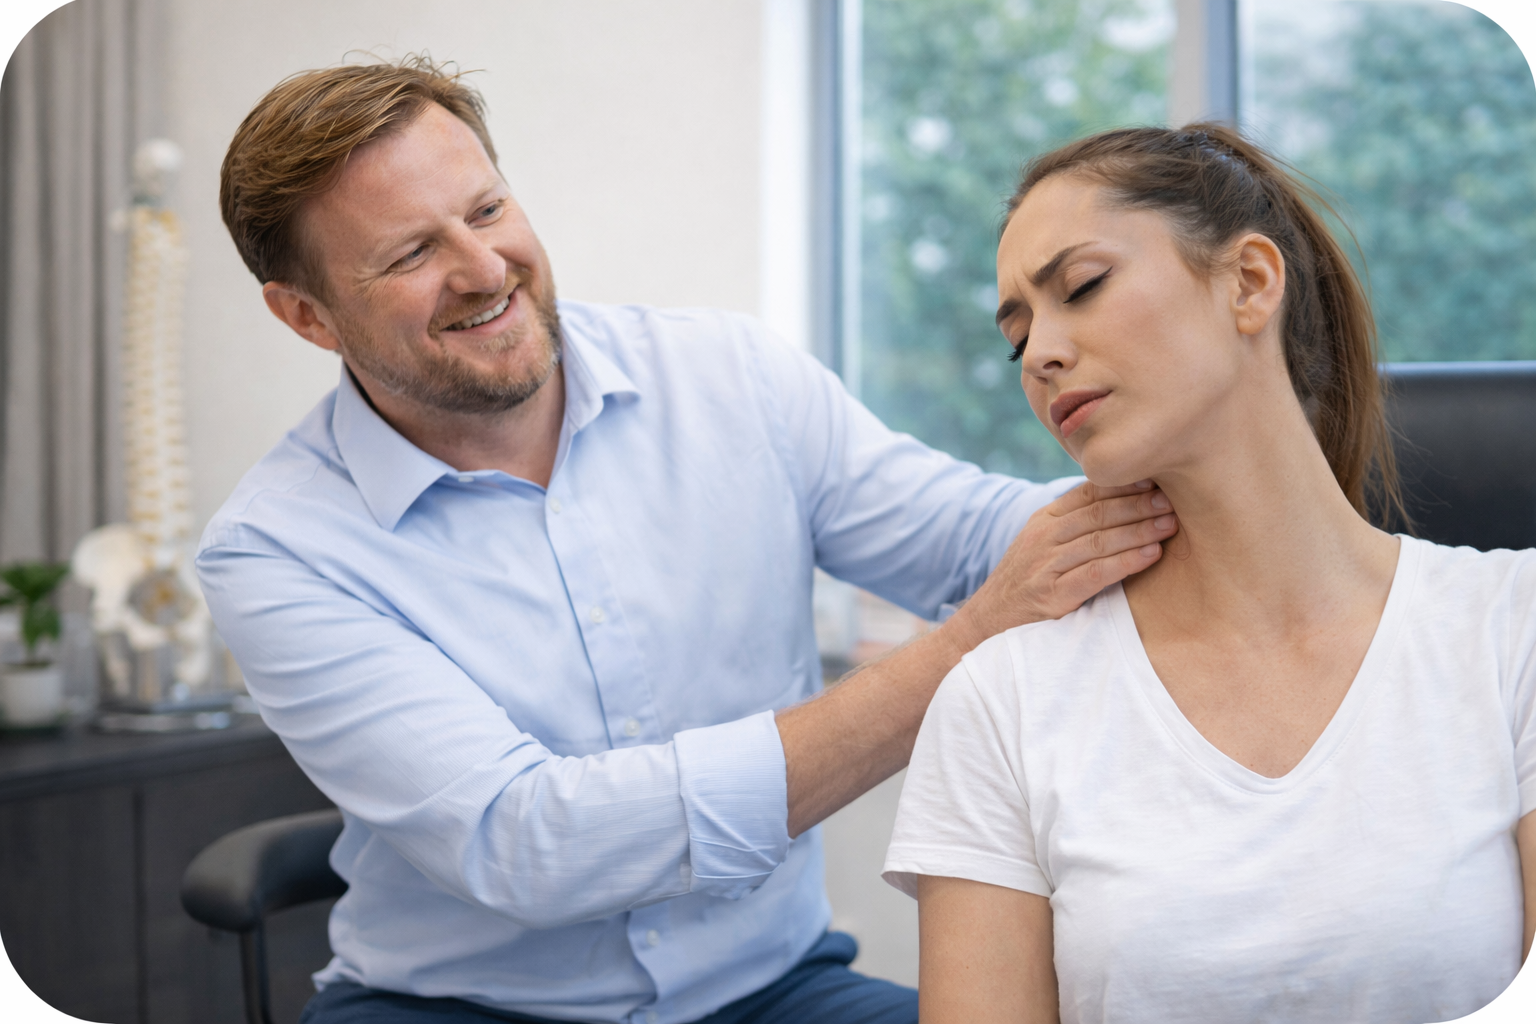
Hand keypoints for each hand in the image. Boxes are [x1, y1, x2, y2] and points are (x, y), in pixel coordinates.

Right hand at [944, 480, 1176, 652]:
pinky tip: (1151, 555)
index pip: (1088, 492)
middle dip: (1139, 505)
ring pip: (1099, 540)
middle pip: (1098, 513)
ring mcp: (1045, 566)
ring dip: (1139, 530)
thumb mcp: (1041, 546)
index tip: (1158, 479)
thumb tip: (1124, 505)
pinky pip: (1095, 573)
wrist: (985, 626)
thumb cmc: (1026, 585)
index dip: (1125, 484)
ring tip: (1171, 525)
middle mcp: (1042, 537)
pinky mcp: (1051, 596)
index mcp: (1043, 519)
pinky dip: (1126, 562)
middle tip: (1173, 500)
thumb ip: (1074, 526)